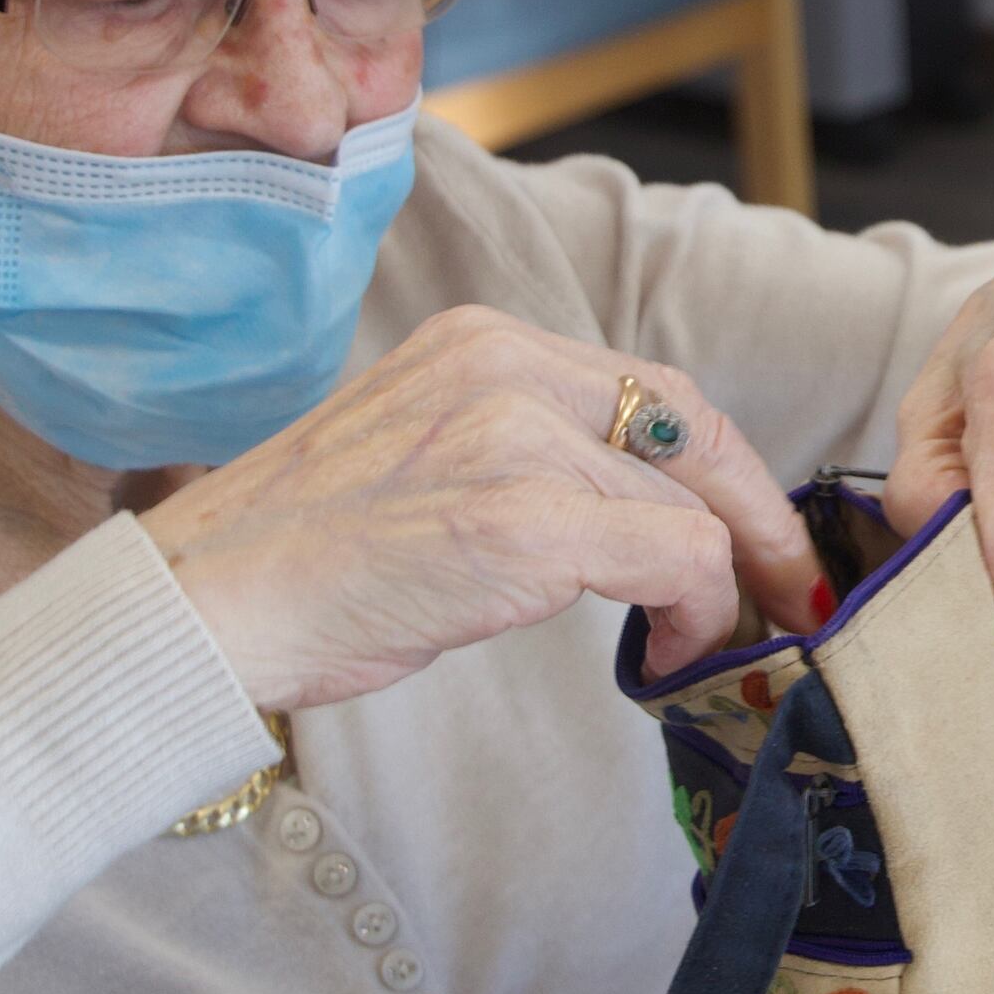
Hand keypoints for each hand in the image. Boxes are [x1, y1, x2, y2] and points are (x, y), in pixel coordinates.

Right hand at [141, 306, 828, 712]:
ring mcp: (511, 436)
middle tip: (787, 584)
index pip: (648, 386)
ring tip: (711, 639)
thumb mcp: (423, 458)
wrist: (205, 607)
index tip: (753, 532)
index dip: (720, 466)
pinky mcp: (518, 519)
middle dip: (755, 512)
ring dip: (720, 579)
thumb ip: (521, 452)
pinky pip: (670, 554)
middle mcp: (503, 364)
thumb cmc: (304, 559)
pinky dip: (695, 609)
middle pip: (692, 425)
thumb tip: (632, 509)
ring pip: (688, 499)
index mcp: (482, 340)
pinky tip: (670, 653)